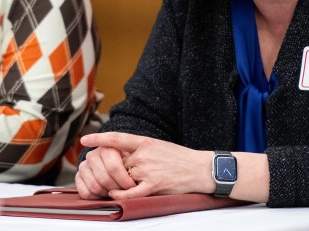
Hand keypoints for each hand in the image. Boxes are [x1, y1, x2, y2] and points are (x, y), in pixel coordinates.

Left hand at [78, 132, 212, 199]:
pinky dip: (121, 194)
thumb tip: (122, 154)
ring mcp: (148, 170)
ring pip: (121, 177)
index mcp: (146, 142)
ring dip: (118, 183)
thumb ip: (141, 150)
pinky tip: (116, 195)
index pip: (117, 138)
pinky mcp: (153, 184)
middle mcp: (144, 154)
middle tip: (107, 176)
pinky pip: (130, 192)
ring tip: (121, 185)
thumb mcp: (160, 146)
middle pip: (115, 162)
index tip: (84, 140)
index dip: (99, 138)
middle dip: (110, 171)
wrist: (200, 168)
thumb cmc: (181, 158)